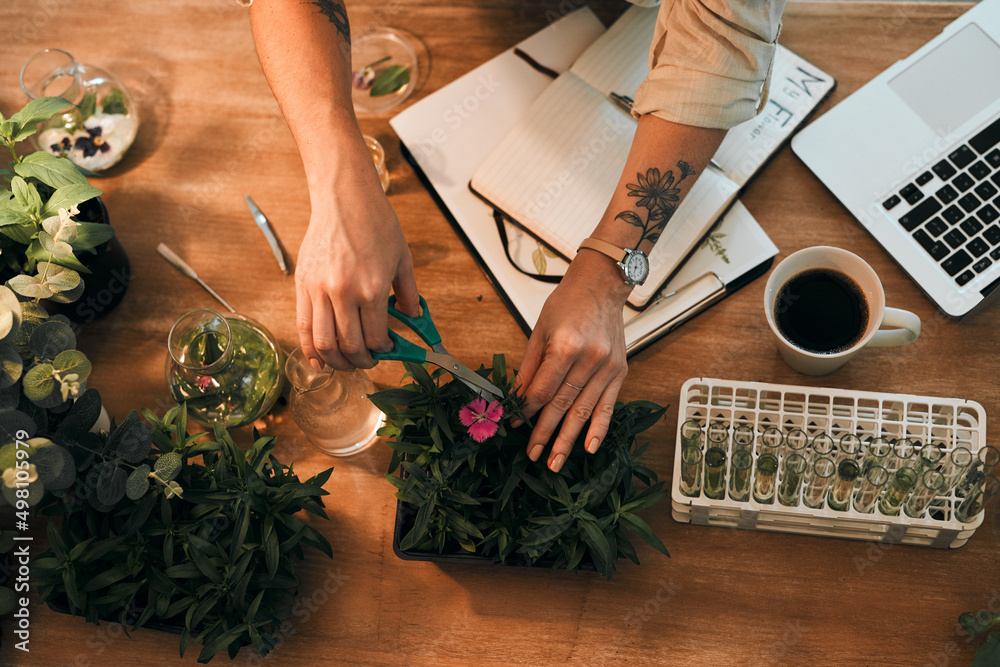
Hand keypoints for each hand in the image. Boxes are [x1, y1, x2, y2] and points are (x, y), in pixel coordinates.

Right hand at [295, 135, 419, 371]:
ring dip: (336, 361)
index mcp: (371, 288)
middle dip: (361, 361)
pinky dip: (309, 349)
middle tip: (368, 362)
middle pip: (349, 346)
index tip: (387, 350)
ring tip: (346, 363)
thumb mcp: (402, 259)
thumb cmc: (376, 224)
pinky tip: (319, 359)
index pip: (375, 338)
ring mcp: (319, 290)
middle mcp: (343, 293)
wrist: (344, 198)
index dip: (383, 351)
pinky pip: (302, 326)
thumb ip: (410, 293)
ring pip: (323, 342)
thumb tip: (414, 318)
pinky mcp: (302, 285)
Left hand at [515, 251, 631, 471]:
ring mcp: (608, 367)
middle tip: (532, 455)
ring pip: (584, 411)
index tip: (515, 424)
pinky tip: (588, 447)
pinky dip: (598, 428)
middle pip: (562, 405)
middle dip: (545, 433)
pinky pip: (607, 406)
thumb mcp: (539, 331)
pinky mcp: (619, 371)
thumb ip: (529, 368)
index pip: (543, 390)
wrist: (601, 286)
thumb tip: (516, 399)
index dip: (527, 410)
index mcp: (566, 346)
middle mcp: (590, 359)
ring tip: (555, 461)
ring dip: (568, 439)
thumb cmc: (567, 304)